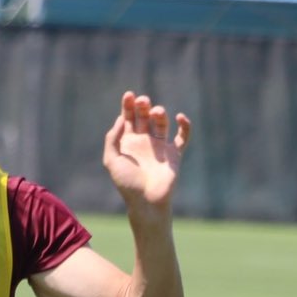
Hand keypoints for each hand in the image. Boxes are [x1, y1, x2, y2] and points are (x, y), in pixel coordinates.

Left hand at [103, 91, 188, 213]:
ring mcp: (160, 147)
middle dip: (143, 106)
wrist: (147, 201)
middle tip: (142, 101)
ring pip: (162, 123)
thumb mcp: (111, 160)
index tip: (129, 95)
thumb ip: (113, 138)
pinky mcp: (174, 154)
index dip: (128, 105)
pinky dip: (185, 126)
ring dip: (160, 113)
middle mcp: (144, 142)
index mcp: (128, 143)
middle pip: (144, 117)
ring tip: (156, 111)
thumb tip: (121, 119)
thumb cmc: (127, 183)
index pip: (128, 118)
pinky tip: (181, 117)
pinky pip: (182, 137)